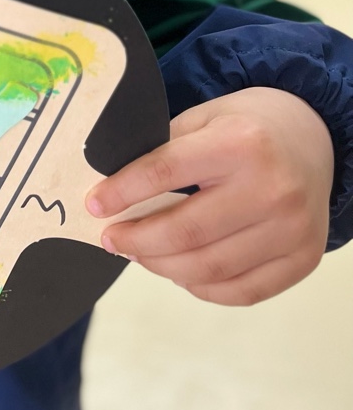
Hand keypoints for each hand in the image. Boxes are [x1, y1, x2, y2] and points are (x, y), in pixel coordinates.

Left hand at [86, 87, 333, 305]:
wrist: (315, 137)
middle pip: (186, 231)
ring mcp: (292, 229)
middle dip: (136, 239)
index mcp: (241, 143)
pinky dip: (201, 288)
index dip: (121, 192)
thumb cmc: (250, 126)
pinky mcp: (303, 258)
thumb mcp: (206, 117)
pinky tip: (180, 272)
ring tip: (139, 253)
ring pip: (209, 269)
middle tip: (110, 238)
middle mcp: (271, 188)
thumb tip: (113, 190)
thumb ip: (165, 149)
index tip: (94, 204)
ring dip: (162, 267)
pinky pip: (242, 291)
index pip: (164, 173)